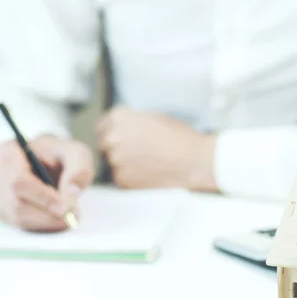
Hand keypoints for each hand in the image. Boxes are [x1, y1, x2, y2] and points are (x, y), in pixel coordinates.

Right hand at [0, 135, 94, 230]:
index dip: (42, 197)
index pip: (19, 180)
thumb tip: (72, 191)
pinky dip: (41, 224)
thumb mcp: (75, 153)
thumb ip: (79, 169)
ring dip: (46, 221)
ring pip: (17, 217)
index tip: (64, 207)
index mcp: (8, 151)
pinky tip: (55, 218)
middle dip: (47, 214)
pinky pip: (18, 224)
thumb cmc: (59, 155)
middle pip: (15, 203)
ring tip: (68, 215)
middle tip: (72, 215)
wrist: (47, 161)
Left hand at [96, 107, 217, 190]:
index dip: (112, 132)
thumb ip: (133, 121)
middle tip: (137, 153)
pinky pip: (120, 178)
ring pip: (112, 163)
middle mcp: (112, 137)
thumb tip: (124, 128)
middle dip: (116, 148)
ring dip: (124, 164)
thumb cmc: (180, 138)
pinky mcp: (121, 179)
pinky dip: (131, 177)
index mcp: (119, 117)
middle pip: (104, 144)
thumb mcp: (155, 117)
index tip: (120, 138)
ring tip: (147, 164)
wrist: (194, 161)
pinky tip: (148, 173)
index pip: (103, 125)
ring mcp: (115, 160)